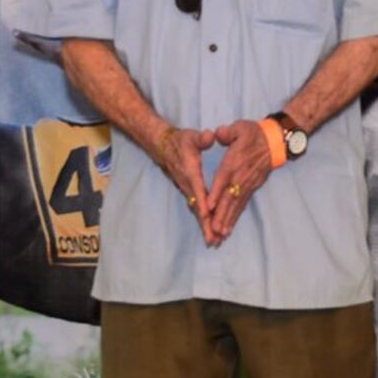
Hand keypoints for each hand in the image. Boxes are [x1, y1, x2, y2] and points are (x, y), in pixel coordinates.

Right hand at [147, 124, 218, 238]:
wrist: (163, 146)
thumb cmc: (180, 141)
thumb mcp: (191, 136)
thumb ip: (201, 138)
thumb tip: (210, 136)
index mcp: (190, 171)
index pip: (197, 189)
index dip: (203, 202)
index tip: (208, 216)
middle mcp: (187, 184)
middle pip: (197, 207)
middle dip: (205, 224)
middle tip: (213, 240)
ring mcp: (187, 189)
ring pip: (196, 211)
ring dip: (204, 226)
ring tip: (213, 242)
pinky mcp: (188, 192)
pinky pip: (197, 208)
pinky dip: (203, 220)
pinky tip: (210, 231)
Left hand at [201, 120, 275, 245]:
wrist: (274, 141)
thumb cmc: (254, 133)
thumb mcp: (240, 127)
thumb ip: (228, 133)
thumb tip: (218, 133)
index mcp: (235, 161)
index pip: (224, 179)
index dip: (216, 192)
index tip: (209, 206)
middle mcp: (240, 176)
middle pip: (229, 197)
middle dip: (221, 214)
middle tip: (214, 229)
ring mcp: (247, 184)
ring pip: (236, 205)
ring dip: (228, 220)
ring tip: (220, 234)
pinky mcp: (251, 188)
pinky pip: (242, 205)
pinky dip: (235, 217)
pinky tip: (229, 228)